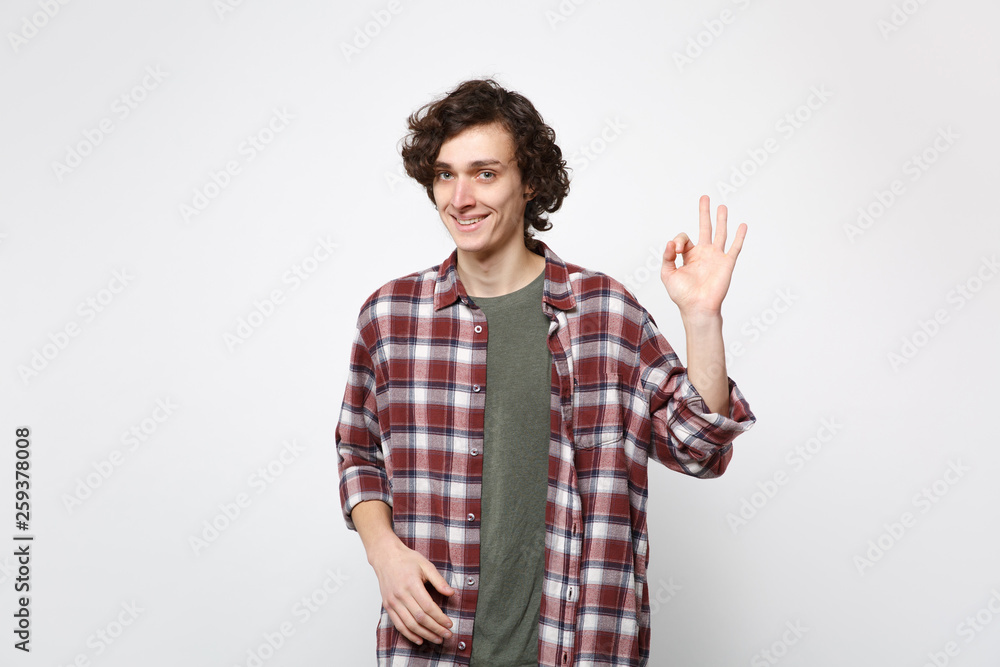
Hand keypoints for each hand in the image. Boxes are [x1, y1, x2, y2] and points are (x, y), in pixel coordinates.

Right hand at [370, 539, 454, 645]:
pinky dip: (409, 635)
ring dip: (425, 634)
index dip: (440, 618)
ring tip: (437, 639)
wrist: (385, 556)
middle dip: (435, 629)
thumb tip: (451, 593)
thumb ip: (439, 580)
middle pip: (420, 618)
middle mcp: (400, 595)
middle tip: (447, 635)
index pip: (428, 607)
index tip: (449, 624)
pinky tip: (419, 639)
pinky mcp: (387, 606)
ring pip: (409, 624)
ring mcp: (392, 602)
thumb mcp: (425, 565)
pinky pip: (398, 625)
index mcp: (411, 584)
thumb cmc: (406, 560)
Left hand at [661, 195, 746, 320]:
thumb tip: (670, 242)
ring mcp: (716, 257)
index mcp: (689, 256)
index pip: (684, 238)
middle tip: (704, 197)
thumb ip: (667, 257)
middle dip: (704, 212)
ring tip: (722, 206)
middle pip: (705, 227)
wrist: (697, 307)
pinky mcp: (726, 263)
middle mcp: (703, 254)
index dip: (678, 241)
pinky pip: (735, 247)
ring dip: (721, 219)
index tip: (675, 251)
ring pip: (720, 233)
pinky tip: (742, 225)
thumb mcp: (667, 274)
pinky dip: (739, 236)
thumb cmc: (682, 295)